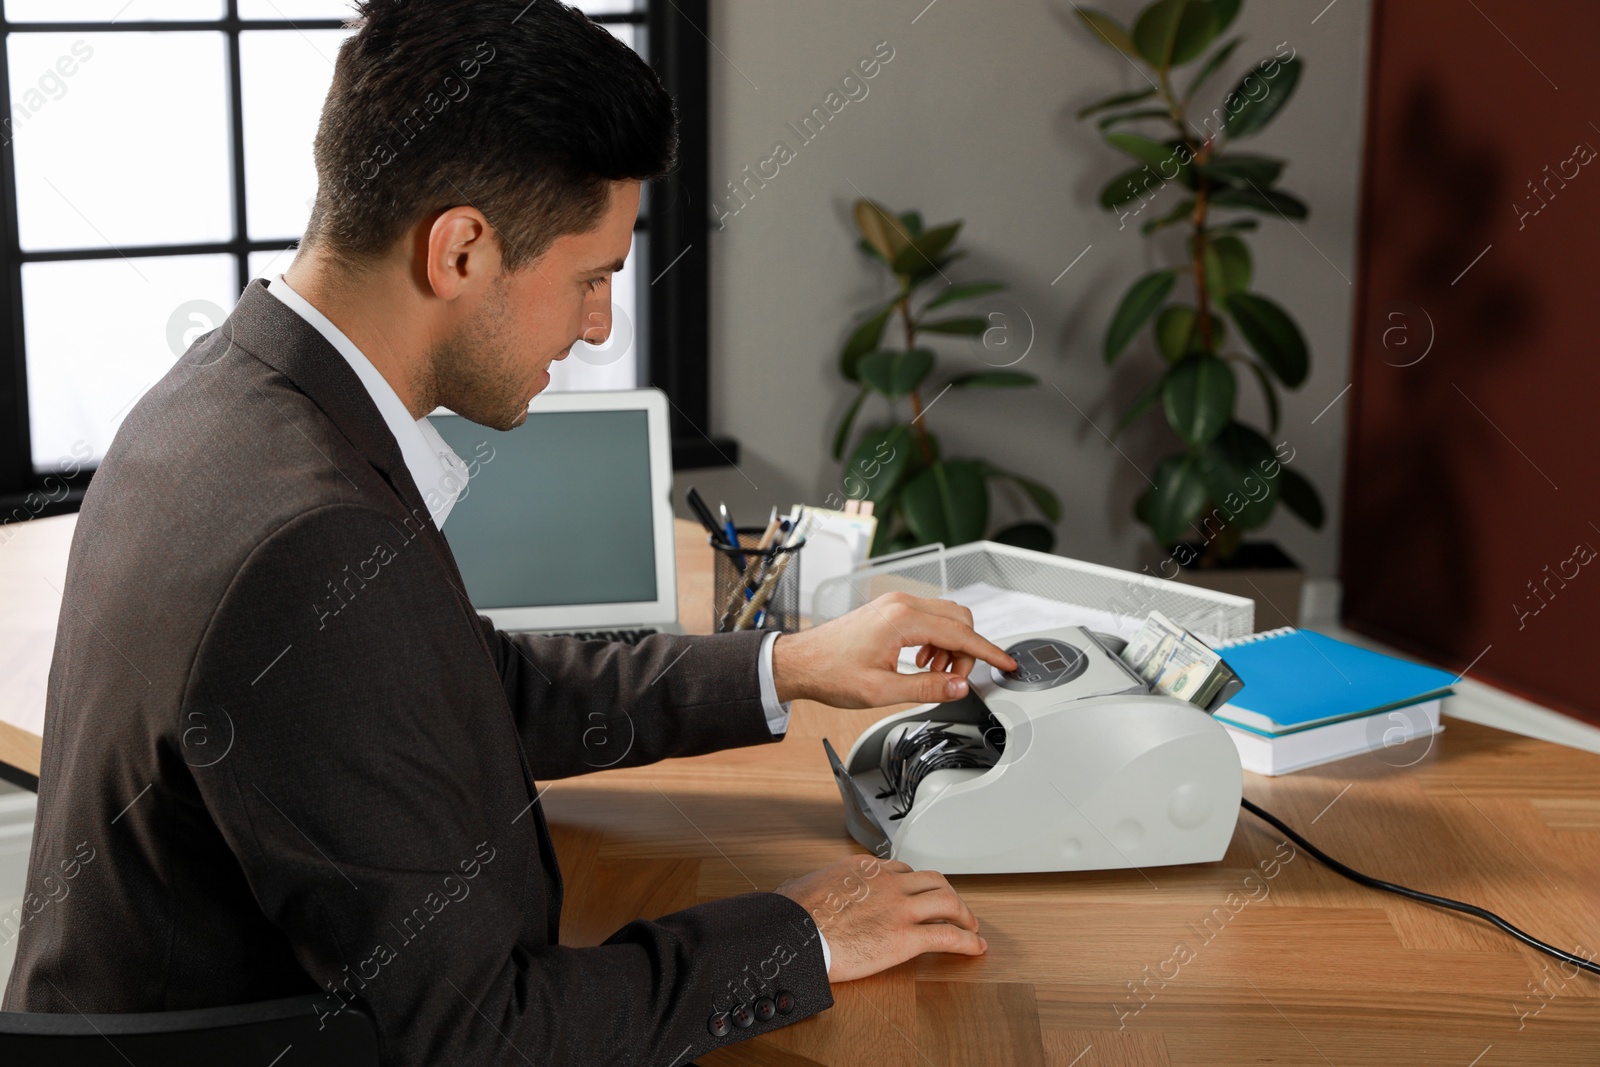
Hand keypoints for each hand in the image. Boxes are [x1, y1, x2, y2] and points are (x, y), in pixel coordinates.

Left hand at [770, 592, 1016, 706]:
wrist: (800, 662)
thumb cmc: (830, 673)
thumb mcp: (881, 691)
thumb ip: (927, 688)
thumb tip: (960, 687)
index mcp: (902, 619)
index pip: (961, 634)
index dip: (989, 652)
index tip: (1007, 664)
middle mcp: (902, 604)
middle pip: (959, 619)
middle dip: (967, 651)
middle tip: (952, 679)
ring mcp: (896, 604)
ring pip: (946, 618)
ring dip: (951, 646)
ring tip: (933, 673)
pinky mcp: (890, 610)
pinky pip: (929, 618)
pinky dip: (936, 640)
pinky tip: (922, 662)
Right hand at [775, 855, 985, 982]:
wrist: (794, 935)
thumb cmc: (792, 916)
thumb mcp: (800, 886)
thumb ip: (809, 885)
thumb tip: (795, 887)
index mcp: (862, 869)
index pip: (901, 870)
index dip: (915, 883)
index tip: (919, 893)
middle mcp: (886, 882)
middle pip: (931, 879)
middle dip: (948, 893)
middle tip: (955, 908)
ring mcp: (899, 908)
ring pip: (947, 901)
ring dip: (964, 914)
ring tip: (971, 927)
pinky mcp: (905, 937)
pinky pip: (946, 936)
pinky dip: (967, 941)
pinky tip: (975, 947)